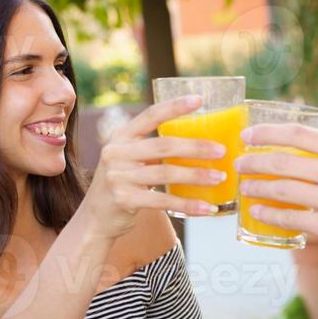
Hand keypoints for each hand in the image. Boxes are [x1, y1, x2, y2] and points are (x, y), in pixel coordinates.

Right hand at [83, 95, 227, 239]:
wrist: (96, 218)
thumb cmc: (124, 184)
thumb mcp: (131, 159)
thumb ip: (153, 149)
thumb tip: (201, 143)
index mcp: (121, 136)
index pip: (150, 115)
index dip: (175, 106)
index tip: (199, 100)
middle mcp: (116, 152)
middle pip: (164, 145)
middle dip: (196, 147)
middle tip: (222, 150)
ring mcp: (118, 176)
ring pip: (166, 173)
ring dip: (196, 176)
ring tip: (220, 178)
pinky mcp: (124, 199)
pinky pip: (163, 200)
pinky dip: (188, 204)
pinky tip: (207, 208)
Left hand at [234, 125, 317, 264]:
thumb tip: (286, 146)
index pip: (298, 134)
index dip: (268, 133)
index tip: (247, 135)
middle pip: (285, 162)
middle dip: (254, 162)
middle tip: (239, 164)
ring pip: (284, 190)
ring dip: (257, 188)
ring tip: (244, 187)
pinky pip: (292, 218)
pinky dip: (270, 214)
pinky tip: (258, 211)